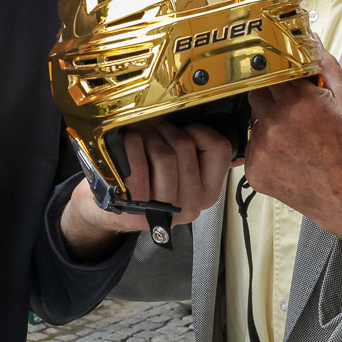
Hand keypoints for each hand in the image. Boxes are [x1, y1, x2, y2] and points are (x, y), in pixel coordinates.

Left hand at [59, 121, 231, 258]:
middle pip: (184, 146)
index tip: (180, 132)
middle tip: (148, 128)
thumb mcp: (178, 168)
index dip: (197, 130)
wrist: (108, 208)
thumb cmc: (143, 180)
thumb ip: (201, 152)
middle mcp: (191, 206)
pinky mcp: (138, 212)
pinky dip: (130, 148)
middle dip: (162, 129)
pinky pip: (138, 165)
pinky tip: (126, 147)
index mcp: (208, 193)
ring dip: (146, 137)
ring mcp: (165, 211)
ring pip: (163, 153)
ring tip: (137, 138)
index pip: (218, 147)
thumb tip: (233, 135)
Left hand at [245, 51, 341, 258]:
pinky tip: (292, 156)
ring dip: (269, 123)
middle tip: (297, 110)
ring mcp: (262, 151)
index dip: (275, 71)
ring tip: (299, 138)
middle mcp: (275, 126)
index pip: (267, 69)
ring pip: (254, 122)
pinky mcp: (255, 173)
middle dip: (273, 97)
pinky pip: (253, 149)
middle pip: (257, 94)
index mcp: (297, 103)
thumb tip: (309, 39)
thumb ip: (322, 64)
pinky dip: (267, 149)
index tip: (280, 73)